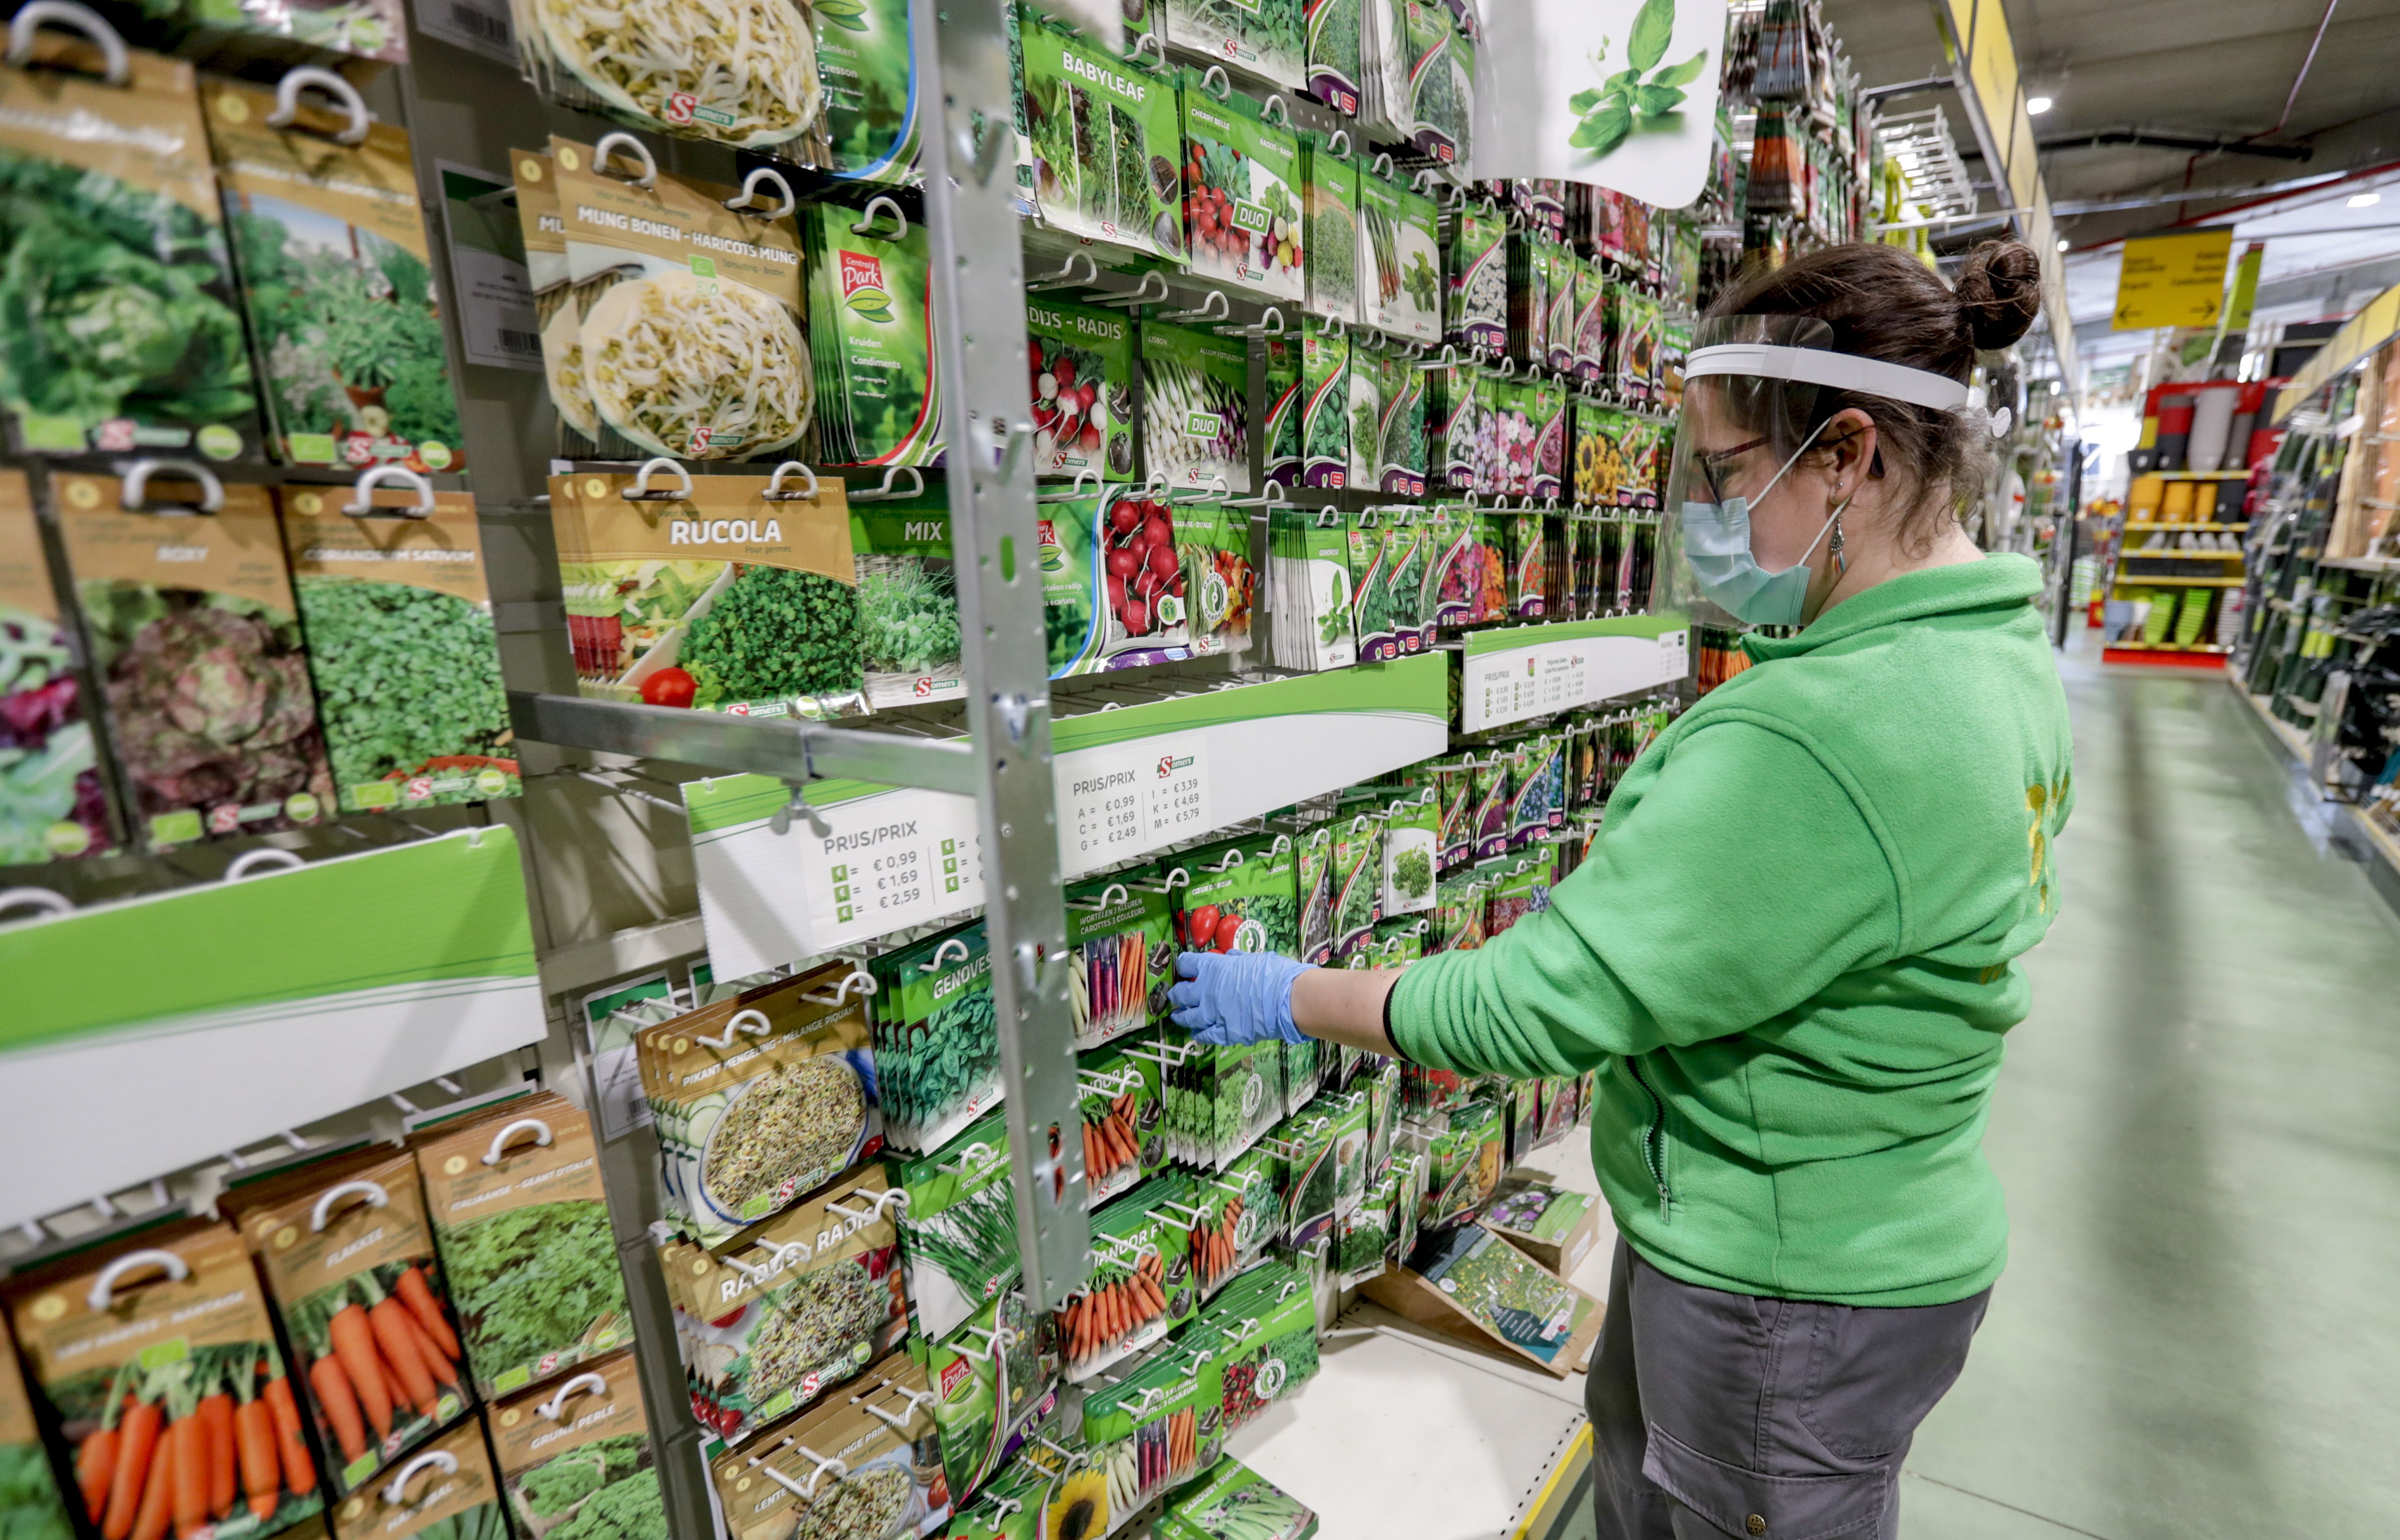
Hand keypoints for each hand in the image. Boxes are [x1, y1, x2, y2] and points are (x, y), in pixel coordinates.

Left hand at [1169, 950, 1310, 1044]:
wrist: (1287, 999)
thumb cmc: (1273, 974)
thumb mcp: (1253, 959)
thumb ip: (1237, 960)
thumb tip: (1230, 956)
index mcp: (1213, 969)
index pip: (1187, 964)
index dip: (1183, 965)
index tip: (1183, 967)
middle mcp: (1206, 992)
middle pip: (1181, 994)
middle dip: (1176, 994)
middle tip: (1174, 995)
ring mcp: (1213, 1015)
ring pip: (1188, 1017)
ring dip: (1180, 1016)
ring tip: (1177, 1016)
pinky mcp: (1225, 1033)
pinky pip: (1206, 1035)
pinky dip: (1199, 1035)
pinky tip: (1196, 1034)